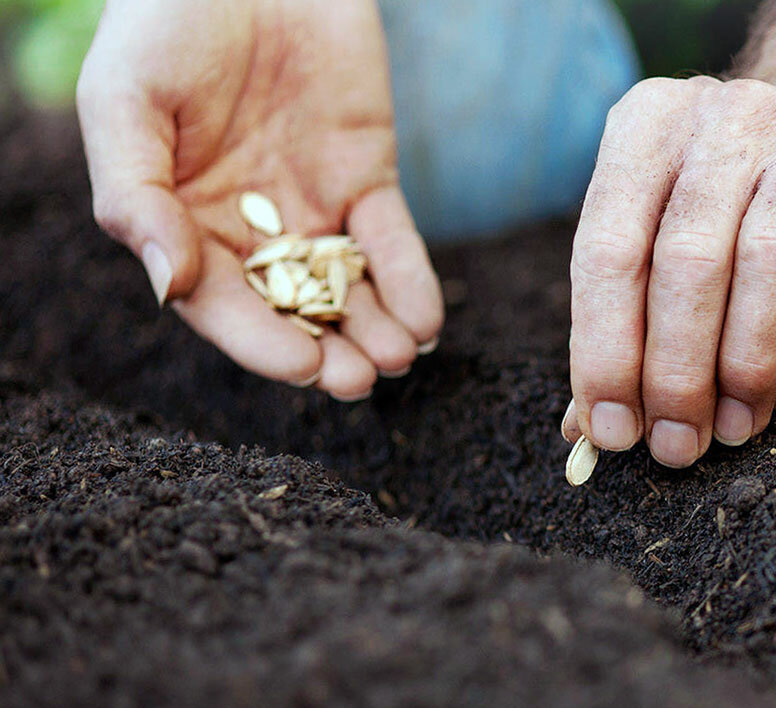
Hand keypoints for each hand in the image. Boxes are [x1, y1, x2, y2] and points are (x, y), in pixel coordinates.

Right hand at [77, 0, 442, 399]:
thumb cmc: (164, 23)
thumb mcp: (126, 102)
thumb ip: (136, 193)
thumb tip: (167, 286)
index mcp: (185, 226)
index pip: (222, 303)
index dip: (261, 340)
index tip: (302, 364)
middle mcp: (249, 231)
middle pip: (290, 310)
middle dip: (326, 350)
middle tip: (360, 381)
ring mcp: (311, 208)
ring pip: (345, 287)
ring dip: (375, 329)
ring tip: (399, 357)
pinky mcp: (365, 179)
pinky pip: (389, 239)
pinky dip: (410, 280)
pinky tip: (427, 320)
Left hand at [563, 76, 775, 466]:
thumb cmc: (716, 210)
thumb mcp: (651, 234)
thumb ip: (615, 322)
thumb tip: (587, 430)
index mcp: (644, 130)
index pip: (606, 249)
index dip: (605, 352)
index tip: (612, 430)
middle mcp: (723, 120)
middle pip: (687, 260)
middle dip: (677, 373)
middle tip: (677, 445)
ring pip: (769, 263)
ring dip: (746, 366)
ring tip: (732, 429)